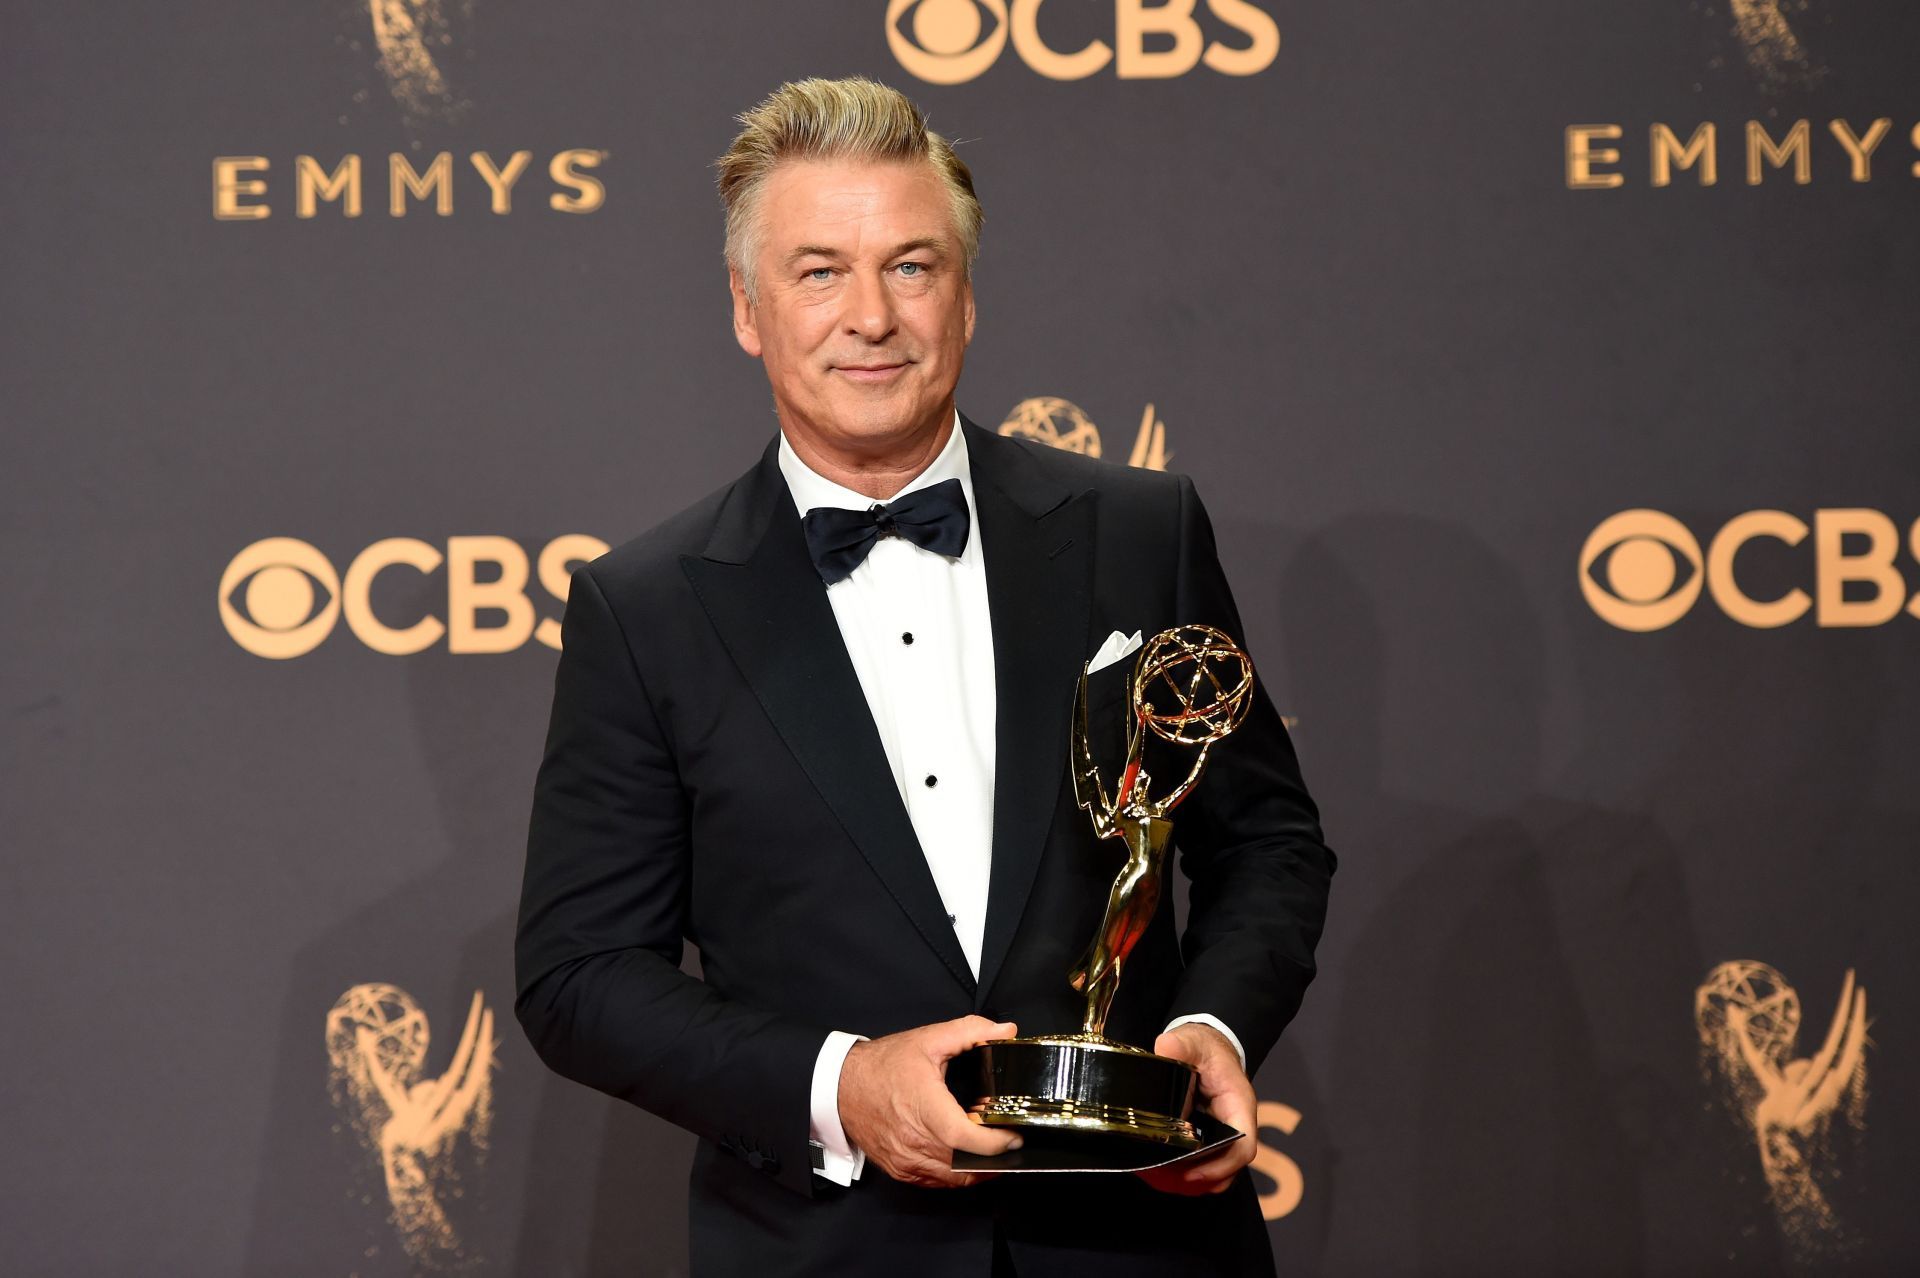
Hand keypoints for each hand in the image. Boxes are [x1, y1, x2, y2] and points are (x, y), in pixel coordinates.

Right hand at [838, 1015, 1022, 1187]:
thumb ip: (970, 1031)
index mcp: (925, 1108)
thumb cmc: (881, 1065)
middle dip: (994, 1154)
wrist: (840, 1086)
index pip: (967, 1138)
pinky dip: (956, 1174)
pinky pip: (938, 1182)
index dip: (996, 1142)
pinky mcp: (901, 1170)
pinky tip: (965, 1157)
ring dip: (978, 1167)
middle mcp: (914, 1141)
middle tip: (1008, 1138)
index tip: (1014, 1136)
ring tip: (991, 1148)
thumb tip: (1006, 1032)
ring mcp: (906, 1161)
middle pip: (967, 1163)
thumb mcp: (928, 1039)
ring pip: (955, 1178)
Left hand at [1136, 1022, 1255, 1194]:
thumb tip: (1164, 1049)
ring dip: (1189, 1181)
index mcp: (1239, 1105)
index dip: (1221, 1165)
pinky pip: (1203, 1167)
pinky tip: (1158, 1170)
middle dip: (1198, 1178)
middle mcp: (1236, 1126)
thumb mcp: (1192, 1041)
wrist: (1207, 1048)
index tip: (1190, 1171)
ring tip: (1156, 1176)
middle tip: (1161, 1176)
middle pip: (1229, 1167)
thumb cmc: (1204, 1047)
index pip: (1243, 1145)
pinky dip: (1183, 1175)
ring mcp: (1223, 1136)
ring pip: (1217, 1173)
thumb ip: (1179, 1044)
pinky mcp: (1209, 1141)